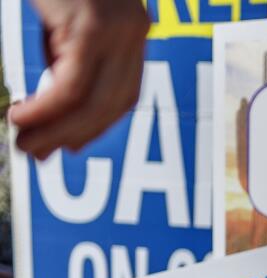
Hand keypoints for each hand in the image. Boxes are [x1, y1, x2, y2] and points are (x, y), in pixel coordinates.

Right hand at [10, 0, 148, 159]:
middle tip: (36, 153)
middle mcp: (133, 29)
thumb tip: (54, 111)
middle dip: (74, 134)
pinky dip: (46, 110)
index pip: (124, 94)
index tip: (69, 145)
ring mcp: (118, 29)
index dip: (96, 126)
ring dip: (55, 129)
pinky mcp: (92, 27)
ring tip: (25, 144)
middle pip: (113, 103)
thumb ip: (65, 61)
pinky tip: (22, 118)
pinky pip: (72, 86)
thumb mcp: (59, 23)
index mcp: (132, 28)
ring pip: (94, 101)